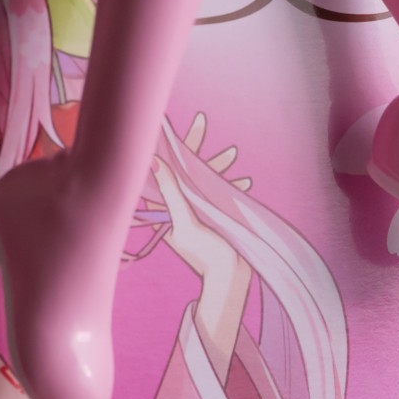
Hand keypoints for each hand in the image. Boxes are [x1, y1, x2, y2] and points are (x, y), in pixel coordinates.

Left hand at [153, 109, 251, 283]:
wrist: (229, 278)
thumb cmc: (203, 254)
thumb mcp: (185, 224)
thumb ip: (172, 194)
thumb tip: (154, 163)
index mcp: (164, 207)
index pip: (161, 171)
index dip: (164, 147)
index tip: (168, 124)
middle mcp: (178, 205)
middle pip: (183, 168)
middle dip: (194, 146)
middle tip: (202, 120)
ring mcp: (196, 209)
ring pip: (203, 177)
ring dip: (218, 164)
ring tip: (233, 152)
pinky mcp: (213, 216)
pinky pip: (219, 192)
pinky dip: (230, 184)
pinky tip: (244, 179)